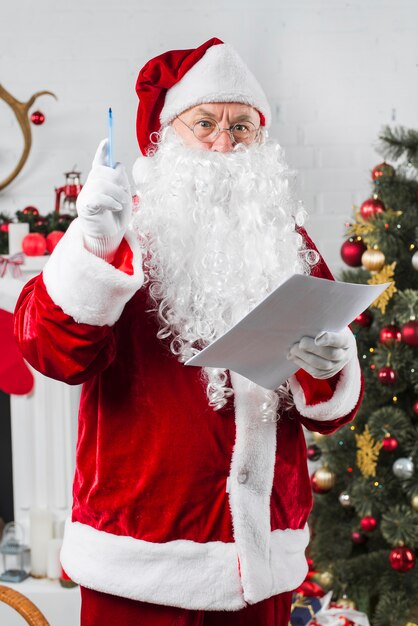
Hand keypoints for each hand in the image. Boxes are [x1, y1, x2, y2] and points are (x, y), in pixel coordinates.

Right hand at [76, 138, 131, 258]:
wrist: (110, 238)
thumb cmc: (116, 218)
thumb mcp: (124, 197)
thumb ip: (122, 181)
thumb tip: (118, 165)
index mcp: (100, 183)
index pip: (99, 163)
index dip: (102, 152)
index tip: (107, 141)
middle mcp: (91, 186)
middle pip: (103, 171)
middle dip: (117, 181)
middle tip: (124, 196)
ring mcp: (86, 195)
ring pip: (102, 183)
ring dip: (117, 193)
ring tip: (121, 205)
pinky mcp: (85, 207)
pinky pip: (98, 197)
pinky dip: (110, 201)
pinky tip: (116, 207)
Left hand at [287, 327, 356, 379]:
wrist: (335, 345)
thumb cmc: (329, 329)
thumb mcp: (330, 324)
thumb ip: (322, 324)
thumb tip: (305, 325)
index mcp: (347, 340)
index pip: (340, 340)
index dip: (329, 339)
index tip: (317, 338)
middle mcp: (344, 355)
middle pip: (330, 354)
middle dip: (312, 348)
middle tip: (300, 343)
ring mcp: (337, 366)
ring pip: (322, 366)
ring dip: (304, 357)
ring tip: (292, 349)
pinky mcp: (327, 374)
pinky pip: (315, 372)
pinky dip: (302, 364)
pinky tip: (293, 356)